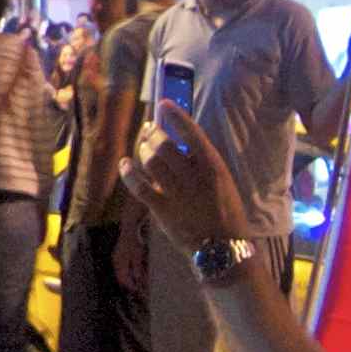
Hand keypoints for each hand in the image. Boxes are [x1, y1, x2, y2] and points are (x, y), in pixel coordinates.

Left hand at [126, 97, 247, 257]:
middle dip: (152, 133)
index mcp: (214, 167)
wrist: (223, 247)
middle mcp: (194, 177)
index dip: (176, 115)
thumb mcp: (223, 181)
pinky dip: (129, 172)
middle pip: (164, 145)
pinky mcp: (163, 210)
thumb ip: (202, 162)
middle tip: (149, 130)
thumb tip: (178, 143)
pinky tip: (125, 164)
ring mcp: (177, 194)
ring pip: (150, 162)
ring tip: (142, 146)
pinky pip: (139, 186)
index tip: (163, 103)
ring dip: (142, 150)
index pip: (193, 133)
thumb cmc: (225, 212)